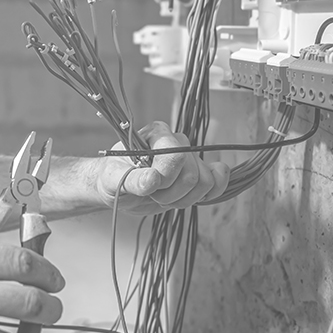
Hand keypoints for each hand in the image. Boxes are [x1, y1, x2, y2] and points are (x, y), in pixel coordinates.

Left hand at [93, 121, 229, 213]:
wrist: (118, 190)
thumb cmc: (113, 178)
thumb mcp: (114, 179)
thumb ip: (132, 179)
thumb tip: (153, 179)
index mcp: (157, 134)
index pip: (176, 155)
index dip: (165, 177)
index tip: (149, 184)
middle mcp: (177, 142)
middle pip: (192, 173)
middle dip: (171, 192)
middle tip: (152, 193)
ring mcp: (189, 159)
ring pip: (205, 182)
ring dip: (183, 198)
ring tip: (163, 196)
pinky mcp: (197, 175)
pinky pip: (219, 181)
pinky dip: (209, 194)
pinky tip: (190, 198)